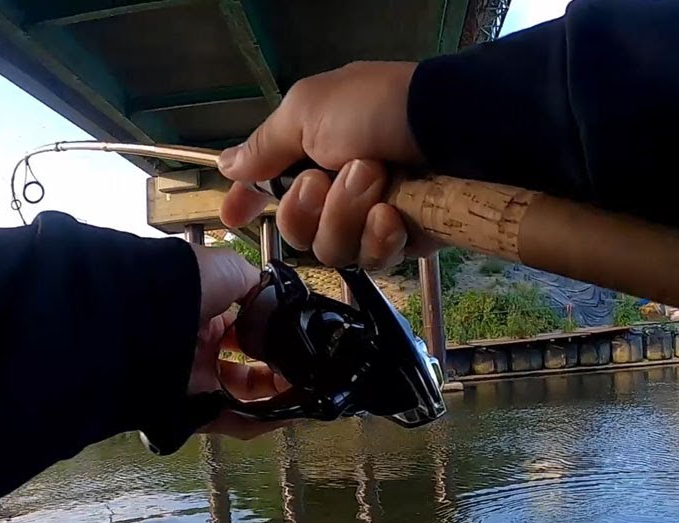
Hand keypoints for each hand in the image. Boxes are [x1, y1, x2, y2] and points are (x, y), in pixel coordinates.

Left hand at [189, 245, 287, 439]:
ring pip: (241, 398)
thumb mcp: (228, 269)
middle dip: (276, 373)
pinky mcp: (190, 409)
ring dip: (274, 398)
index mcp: (203, 316)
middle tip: (301, 373)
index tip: (295, 345)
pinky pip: (229, 421)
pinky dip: (260, 421)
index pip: (243, 334)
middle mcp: (197, 350)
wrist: (146, 312)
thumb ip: (256, 284)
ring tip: (301, 393)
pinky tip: (286, 412)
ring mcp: (192, 381)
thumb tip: (276, 297)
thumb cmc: (183, 283)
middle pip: (244, 370)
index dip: (271, 341)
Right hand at [217, 61, 435, 269]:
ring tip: (375, 178)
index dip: (249, 205)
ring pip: (334, 251)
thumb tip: (227, 165)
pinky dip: (380, 235)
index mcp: (314, 154)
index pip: (271, 189)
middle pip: (300, 233)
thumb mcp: (308, 111)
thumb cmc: (377, 108)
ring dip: (347, 215)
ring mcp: (374, 219)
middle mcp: (341, 191)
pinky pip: (375, 258)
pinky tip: (393, 214)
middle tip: (328, 177)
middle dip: (310, 207)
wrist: (451, 126)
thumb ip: (266, 145)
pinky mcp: (407, 240)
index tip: (231, 217)